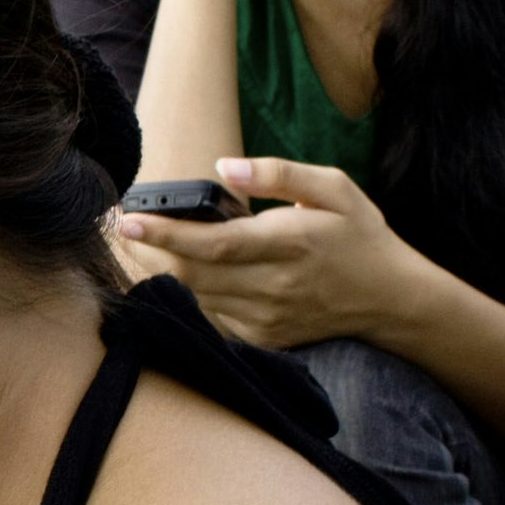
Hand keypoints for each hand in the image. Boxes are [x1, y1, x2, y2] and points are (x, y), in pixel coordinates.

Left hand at [115, 157, 435, 351]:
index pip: (214, 243)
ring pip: (193, 298)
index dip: (166, 234)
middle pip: (192, 274)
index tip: (128, 220)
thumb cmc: (359, 235)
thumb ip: (278, 174)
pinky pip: (209, 318)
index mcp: (289, 244)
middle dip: (145, 252)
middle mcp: (274, 286)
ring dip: (155, 274)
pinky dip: (181, 298)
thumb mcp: (334, 189)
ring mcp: (266, 318)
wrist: (392, 300)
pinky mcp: (262, 337)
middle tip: (112, 229)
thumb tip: (224, 167)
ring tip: (127, 247)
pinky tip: (162, 275)